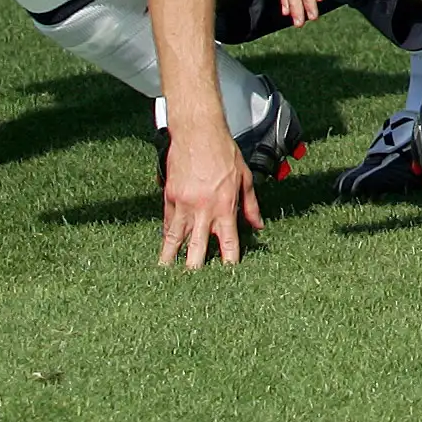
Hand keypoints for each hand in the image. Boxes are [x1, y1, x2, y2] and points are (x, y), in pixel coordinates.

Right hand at [158, 124, 260, 268]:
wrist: (198, 133)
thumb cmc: (224, 152)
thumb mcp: (244, 177)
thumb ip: (250, 205)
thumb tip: (258, 226)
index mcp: (224, 206)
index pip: (228, 242)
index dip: (228, 262)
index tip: (228, 278)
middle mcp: (202, 210)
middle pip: (197, 247)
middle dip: (195, 268)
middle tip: (192, 288)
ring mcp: (182, 205)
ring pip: (175, 239)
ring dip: (170, 260)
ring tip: (164, 279)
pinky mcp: (169, 198)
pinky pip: (166, 222)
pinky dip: (166, 236)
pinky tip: (164, 248)